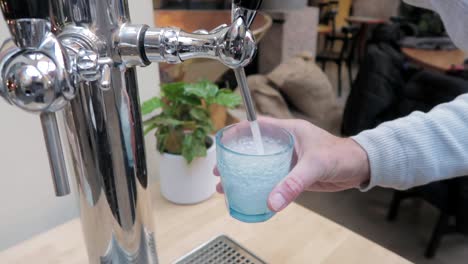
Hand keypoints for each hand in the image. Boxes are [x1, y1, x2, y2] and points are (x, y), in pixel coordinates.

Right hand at [213, 117, 369, 211]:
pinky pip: (271, 179)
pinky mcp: (293, 174)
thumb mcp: (315, 165)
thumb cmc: (340, 155)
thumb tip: (272, 202)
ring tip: (225, 186)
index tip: (221, 142)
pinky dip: (258, 186)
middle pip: (253, 148)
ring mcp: (288, 159)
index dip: (237, 132)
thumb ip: (294, 182)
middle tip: (219, 171)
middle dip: (234, 159)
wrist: (359, 167)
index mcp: (287, 130)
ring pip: (260, 165)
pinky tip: (248, 194)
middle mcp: (285, 143)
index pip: (256, 126)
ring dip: (243, 174)